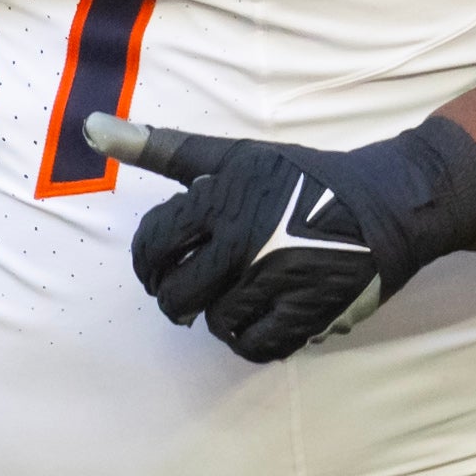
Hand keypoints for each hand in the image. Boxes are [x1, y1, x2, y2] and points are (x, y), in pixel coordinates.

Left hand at [86, 112, 475, 364]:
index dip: (148, 262)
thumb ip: (161, 147)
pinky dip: (250, 339)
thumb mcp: (233, 154)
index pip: (152, 247)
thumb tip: (90, 127)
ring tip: (234, 296)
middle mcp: (246, 244)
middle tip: (190, 289)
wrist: (385, 205)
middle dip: (175, 296)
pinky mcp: (308, 315)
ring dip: (217, 317)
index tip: (162, 263)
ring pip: (215, 325)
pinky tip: (259, 316)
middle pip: (176, 297)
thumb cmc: (302, 177)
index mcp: (222, 201)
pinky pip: (255, 348)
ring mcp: (278, 283)